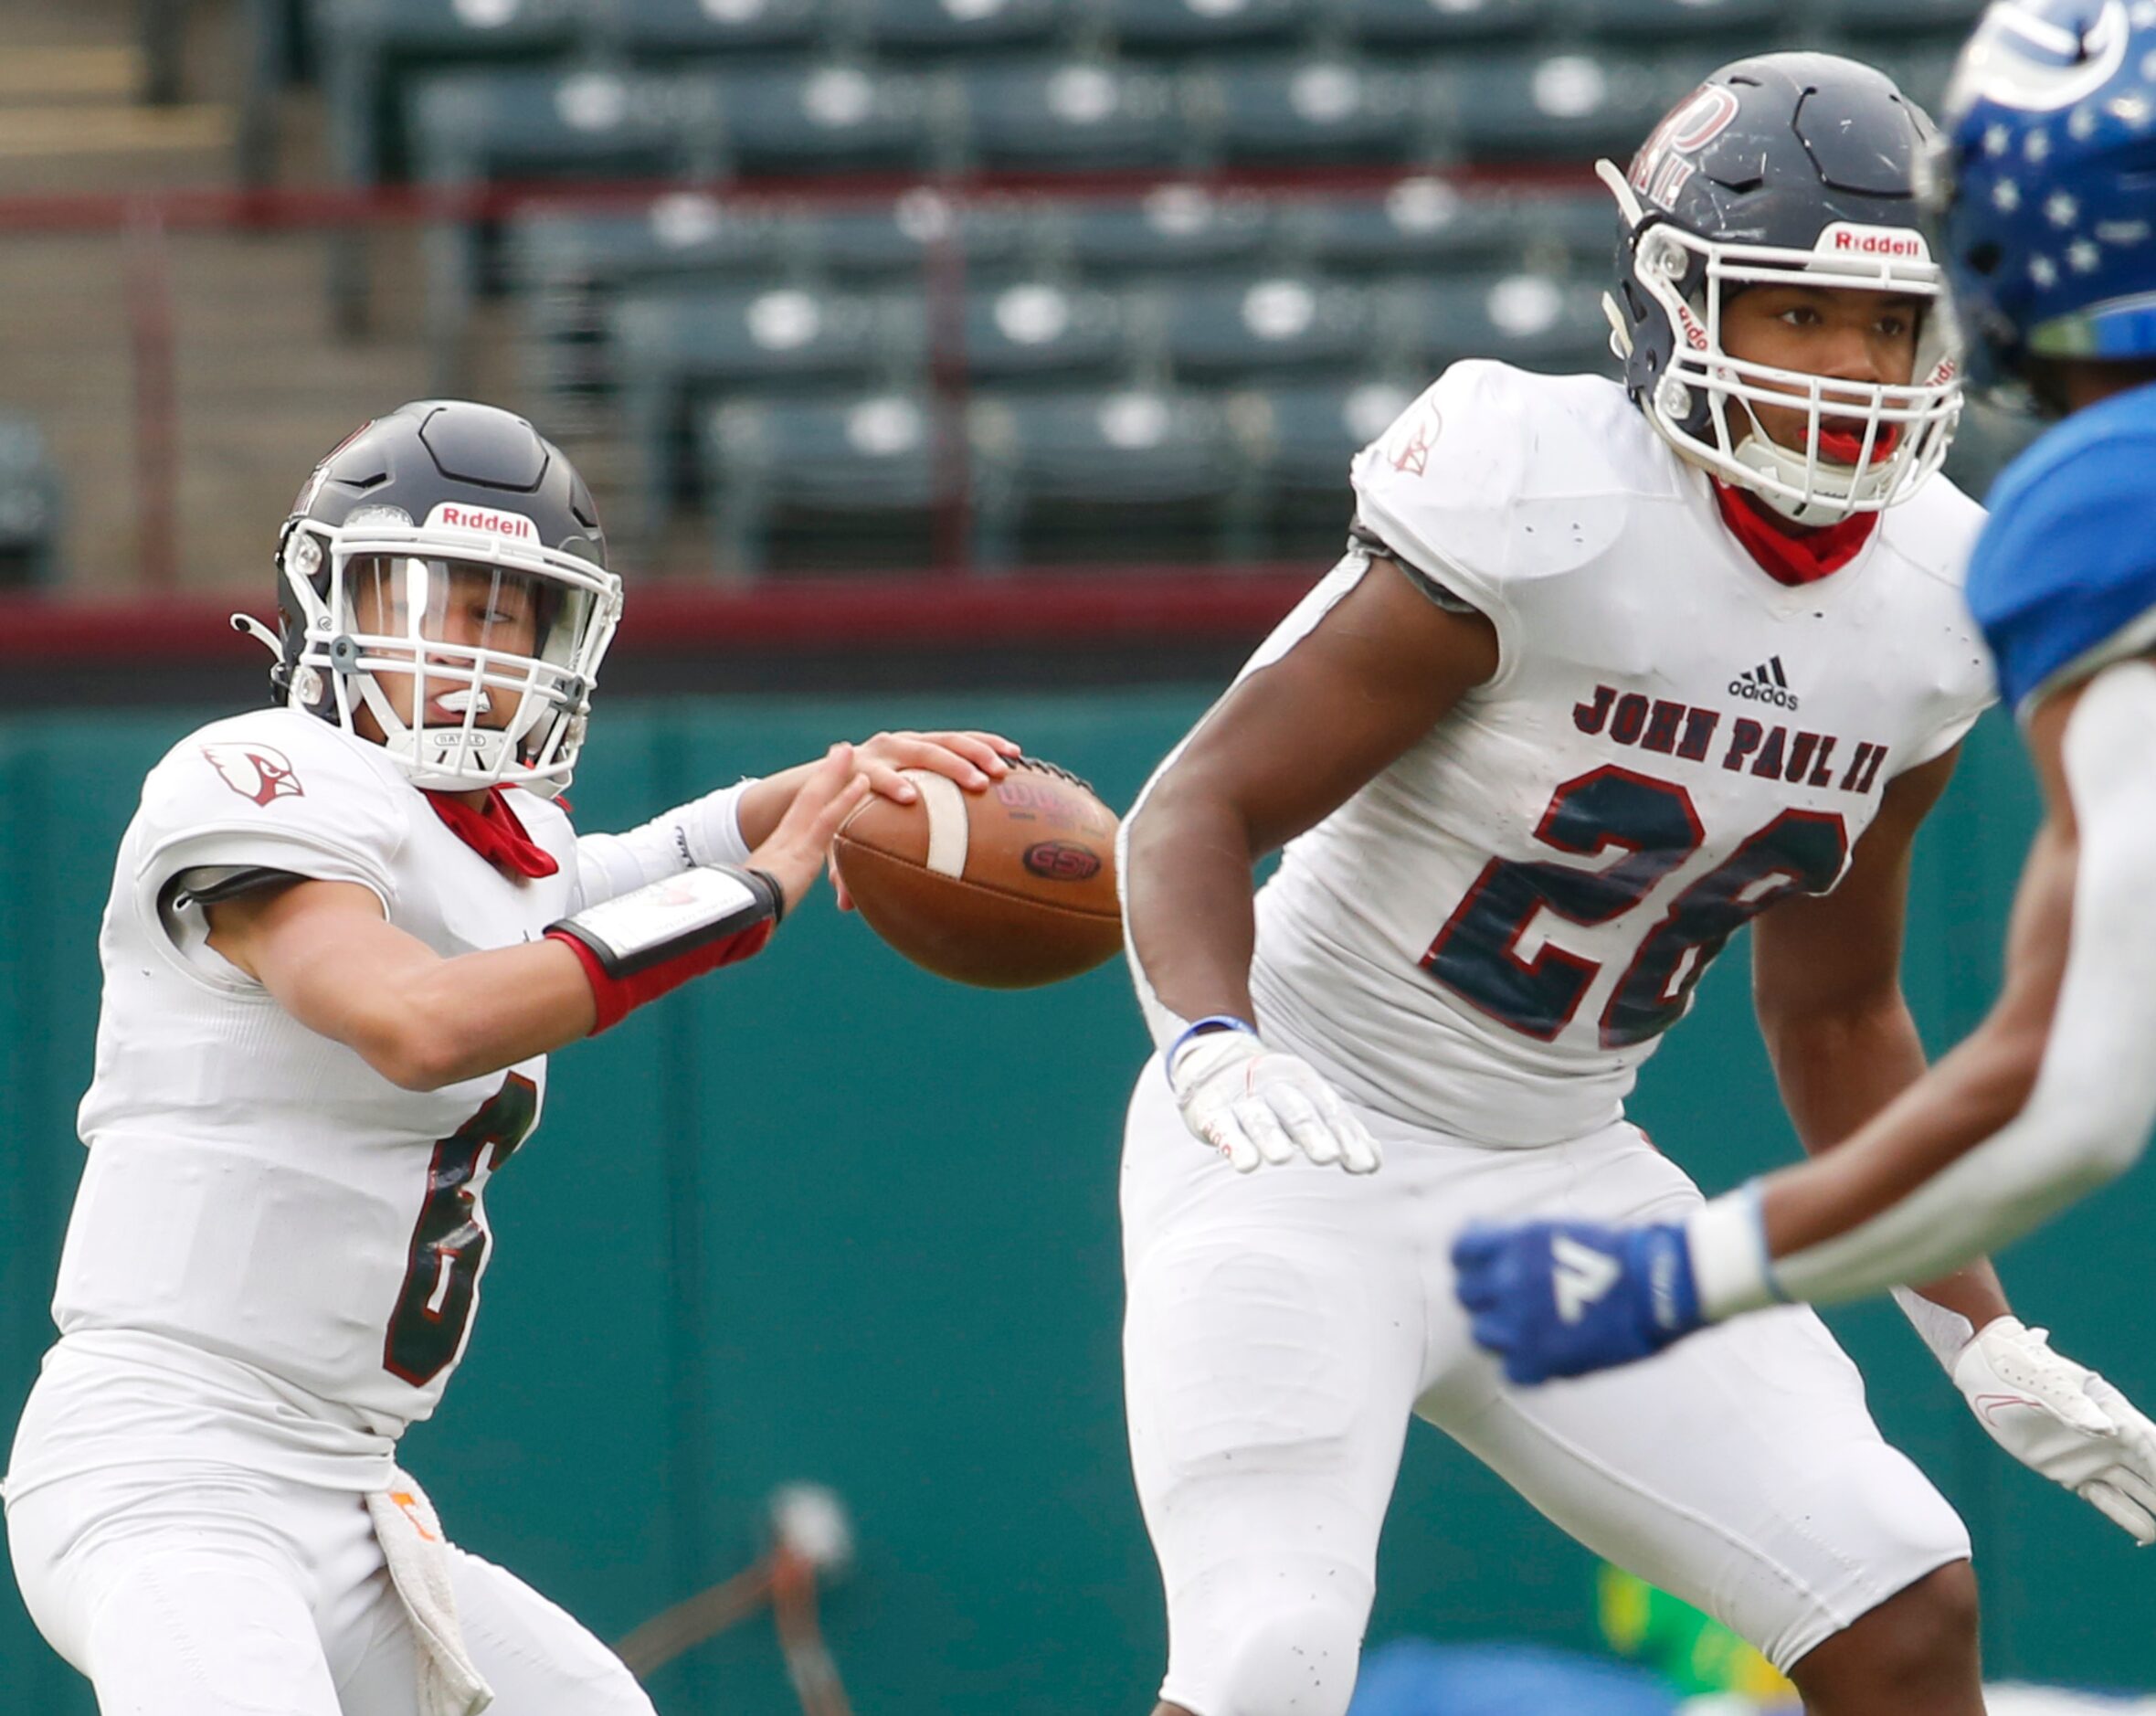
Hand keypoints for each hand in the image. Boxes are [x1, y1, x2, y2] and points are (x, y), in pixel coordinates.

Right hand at [747, 744, 872, 914]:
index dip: (814, 797)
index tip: (824, 779)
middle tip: (840, 751)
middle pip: (807, 798)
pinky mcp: (801, 852)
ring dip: (833, 774)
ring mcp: (793, 842)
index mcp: (778, 852)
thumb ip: (775, 901)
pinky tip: (862, 782)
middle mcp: (785, 840)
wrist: (734, 921)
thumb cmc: (746, 920)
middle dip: (824, 775)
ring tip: (848, 751)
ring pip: (816, 798)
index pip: (799, 818)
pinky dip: (846, 799)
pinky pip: (827, 819)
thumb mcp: (764, 907)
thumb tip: (772, 913)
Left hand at [829, 730, 1022, 909]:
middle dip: (951, 767)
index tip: (909, 797)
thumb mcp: (837, 837)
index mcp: (862, 771)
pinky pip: (962, 739)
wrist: (839, 770)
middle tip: (978, 784)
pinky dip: (988, 744)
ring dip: (977, 753)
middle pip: (921, 753)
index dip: (890, 783)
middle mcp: (886, 749)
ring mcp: (909, 740)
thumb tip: (845, 905)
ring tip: (1003, 771)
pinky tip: (1016, 754)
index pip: (877, 775)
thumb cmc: (841, 813)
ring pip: (947, 741)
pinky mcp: (926, 738)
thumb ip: (841, 866)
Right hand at [1167, 1030, 1380, 1174]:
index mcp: (1302, 1080)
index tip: (1363, 1165)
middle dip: (1313, 1133)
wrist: (1214, 1063)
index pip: (1329, 1110)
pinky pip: (1224, 1129)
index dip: (1347, 1136)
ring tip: (1283, 1157)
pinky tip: (1247, 1164)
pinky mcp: (1211, 1112)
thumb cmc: (1273, 1094)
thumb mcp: (1306, 1101)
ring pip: (1260, 1119)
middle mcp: (1273, 1085)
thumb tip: (1373, 1162)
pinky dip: (1236, 1145)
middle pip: (1297, 1110)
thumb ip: (1338, 1130)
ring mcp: (1242, 1098)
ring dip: (1271, 1137)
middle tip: (1329, 1156)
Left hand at [1453, 1220, 1703, 1385]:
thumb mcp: (1562, 1229)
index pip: (1462, 1250)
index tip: (1480, 1263)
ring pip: (1482, 1334)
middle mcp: (1509, 1281)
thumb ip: (1521, 1244)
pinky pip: (1511, 1371)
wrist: (1661, 1283)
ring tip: (1524, 1330)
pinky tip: (1543, 1357)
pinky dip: (1524, 1366)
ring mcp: (1521, 1324)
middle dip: (1483, 1295)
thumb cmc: (1622, 1252)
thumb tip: (1492, 1247)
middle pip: (1466, 1294)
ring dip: (1499, 1331)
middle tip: (1504, 1300)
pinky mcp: (1541, 1361)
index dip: (1469, 1258)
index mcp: (1514, 1242)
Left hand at [1952, 1317, 2155, 1544]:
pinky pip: (2108, 1500)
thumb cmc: (2020, 1366)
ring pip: (2137, 1491)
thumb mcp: (2045, 1382)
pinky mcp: (2073, 1473)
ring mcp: (2093, 1458)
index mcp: (2113, 1412)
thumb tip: (2107, 1429)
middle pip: (2152, 1472)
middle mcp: (2111, 1439)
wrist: (1985, 1371)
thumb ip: (2074, 1406)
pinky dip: (2127, 1517)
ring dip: (2154, 1510)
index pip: (2151, 1445)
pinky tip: (2147, 1535)